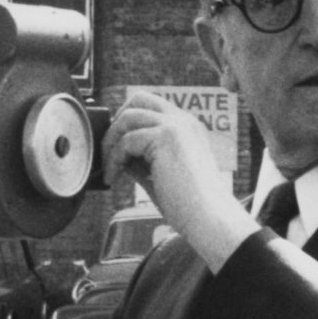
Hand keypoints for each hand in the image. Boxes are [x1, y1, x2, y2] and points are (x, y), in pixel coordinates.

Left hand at [102, 89, 257, 272]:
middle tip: (109, 150)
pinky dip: (113, 159)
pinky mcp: (166, 137)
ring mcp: (176, 126)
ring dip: (111, 143)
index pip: (151, 107)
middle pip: (139, 99)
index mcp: (188, 128)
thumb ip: (142, 158)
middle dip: (117, 122)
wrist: (208, 219)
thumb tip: (116, 152)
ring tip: (109, 169)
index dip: (129, 123)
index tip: (117, 148)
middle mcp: (183, 121)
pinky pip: (126, 141)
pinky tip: (113, 178)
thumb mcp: (160, 173)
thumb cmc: (188, 205)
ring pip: (128, 117)